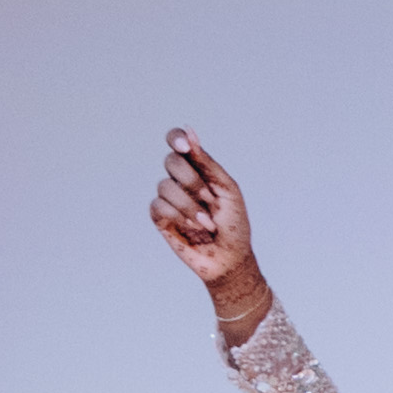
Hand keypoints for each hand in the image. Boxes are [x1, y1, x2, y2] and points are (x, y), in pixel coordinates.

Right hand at [154, 129, 268, 342]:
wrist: (231, 259)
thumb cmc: (234, 225)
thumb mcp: (227, 190)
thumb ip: (207, 163)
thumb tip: (190, 133)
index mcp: (198, 168)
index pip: (178, 142)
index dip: (176, 138)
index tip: (184, 146)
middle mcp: (181, 180)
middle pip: (171, 161)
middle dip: (192, 181)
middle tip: (209, 199)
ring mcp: (169, 198)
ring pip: (164, 186)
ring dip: (189, 206)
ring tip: (206, 223)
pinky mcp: (160, 218)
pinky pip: (158, 206)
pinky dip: (178, 217)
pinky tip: (192, 228)